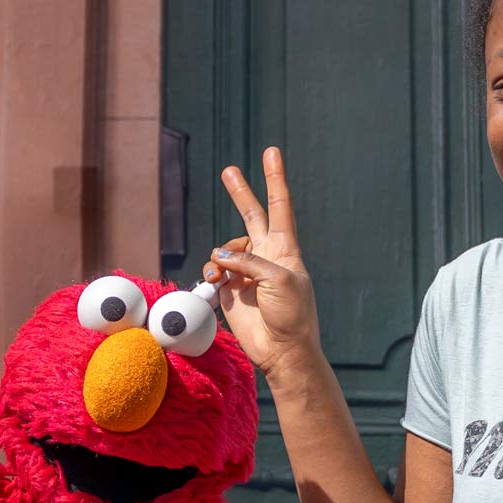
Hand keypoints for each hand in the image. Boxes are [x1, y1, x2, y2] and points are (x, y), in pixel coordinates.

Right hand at [204, 147, 323, 385]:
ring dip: (220, 256)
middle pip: (251, 215)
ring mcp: (246, 272)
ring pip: (225, 249)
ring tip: (221, 273)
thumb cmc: (292, 315)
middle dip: (240, 193)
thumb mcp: (279, 280)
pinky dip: (211, 272)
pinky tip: (213, 281)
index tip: (271, 151)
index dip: (275, 179)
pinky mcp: (230, 290)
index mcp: (285, 249)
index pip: (280, 206)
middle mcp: (266, 256)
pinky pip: (214, 271)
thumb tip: (220, 256)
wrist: (282, 350)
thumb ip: (249, 260)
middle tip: (229, 170)